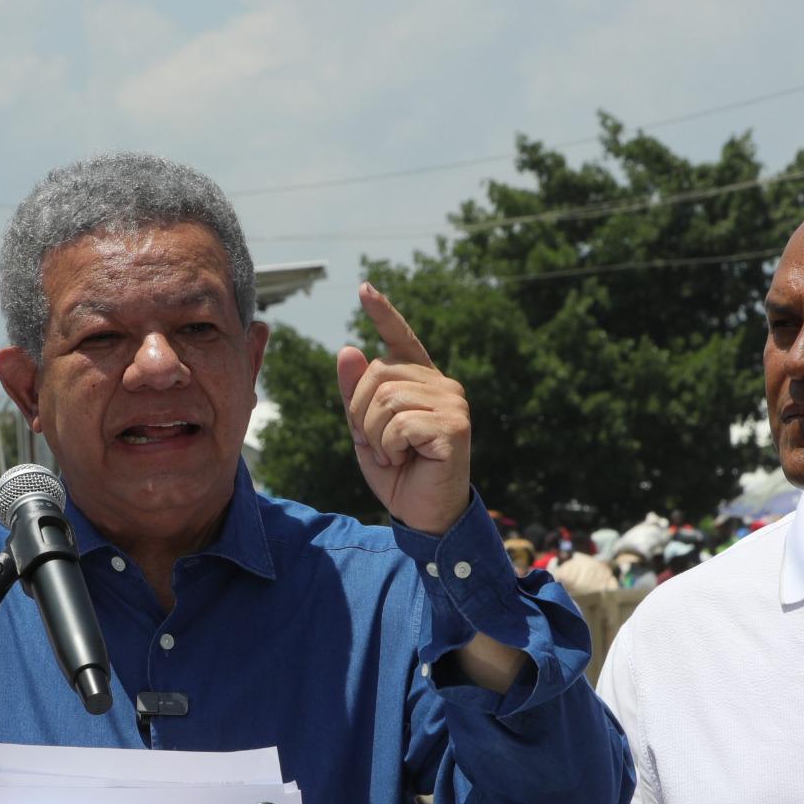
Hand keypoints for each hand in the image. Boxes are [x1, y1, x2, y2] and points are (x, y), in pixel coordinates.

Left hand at [335, 283, 472, 534]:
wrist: (424, 514)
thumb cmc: (399, 473)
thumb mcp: (365, 430)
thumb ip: (356, 393)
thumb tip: (349, 348)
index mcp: (422, 382)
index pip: (402, 339)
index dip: (384, 314)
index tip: (364, 289)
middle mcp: (442, 385)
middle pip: (378, 374)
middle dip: (361, 413)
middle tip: (378, 445)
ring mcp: (452, 403)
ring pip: (385, 398)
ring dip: (374, 434)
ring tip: (393, 454)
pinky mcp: (455, 426)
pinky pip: (399, 423)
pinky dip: (389, 447)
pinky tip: (406, 460)